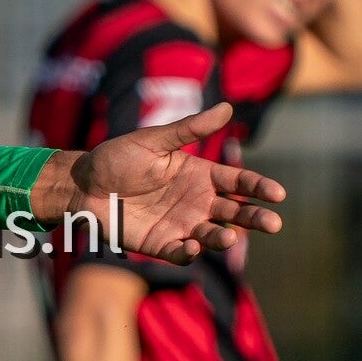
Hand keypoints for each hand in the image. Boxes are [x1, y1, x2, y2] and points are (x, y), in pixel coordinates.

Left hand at [57, 103, 284, 264]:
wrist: (83, 185)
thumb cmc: (117, 158)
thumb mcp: (153, 140)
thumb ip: (189, 130)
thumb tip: (227, 108)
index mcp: (200, 174)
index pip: (238, 181)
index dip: (259, 187)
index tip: (278, 194)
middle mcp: (196, 201)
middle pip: (235, 211)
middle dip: (255, 217)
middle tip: (274, 224)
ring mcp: (181, 224)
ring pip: (212, 234)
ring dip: (223, 237)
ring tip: (229, 236)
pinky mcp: (161, 244)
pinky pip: (182, 252)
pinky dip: (190, 252)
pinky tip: (192, 245)